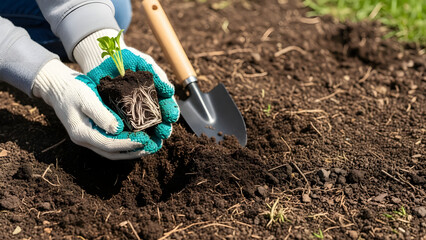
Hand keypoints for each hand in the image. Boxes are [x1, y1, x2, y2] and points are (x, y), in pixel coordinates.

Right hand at [33, 59, 160, 159]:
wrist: (58, 87)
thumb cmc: (73, 90)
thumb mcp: (87, 99)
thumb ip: (101, 115)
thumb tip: (118, 130)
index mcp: (82, 134)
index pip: (109, 145)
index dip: (128, 144)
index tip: (145, 140)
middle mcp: (85, 140)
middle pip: (112, 153)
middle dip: (133, 152)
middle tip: (152, 147)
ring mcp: (88, 139)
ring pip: (112, 151)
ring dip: (131, 151)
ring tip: (150, 146)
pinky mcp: (93, 134)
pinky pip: (111, 144)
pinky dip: (125, 144)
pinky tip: (139, 139)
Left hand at [74, 29, 179, 149]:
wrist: (104, 55)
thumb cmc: (127, 58)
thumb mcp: (145, 63)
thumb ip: (158, 75)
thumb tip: (169, 91)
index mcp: (155, 94)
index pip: (167, 106)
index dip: (171, 112)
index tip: (172, 117)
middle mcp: (145, 104)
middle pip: (157, 120)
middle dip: (163, 128)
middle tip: (164, 132)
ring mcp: (130, 110)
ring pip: (142, 127)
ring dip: (149, 135)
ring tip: (152, 141)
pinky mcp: (116, 113)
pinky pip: (124, 126)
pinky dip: (129, 134)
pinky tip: (133, 139)